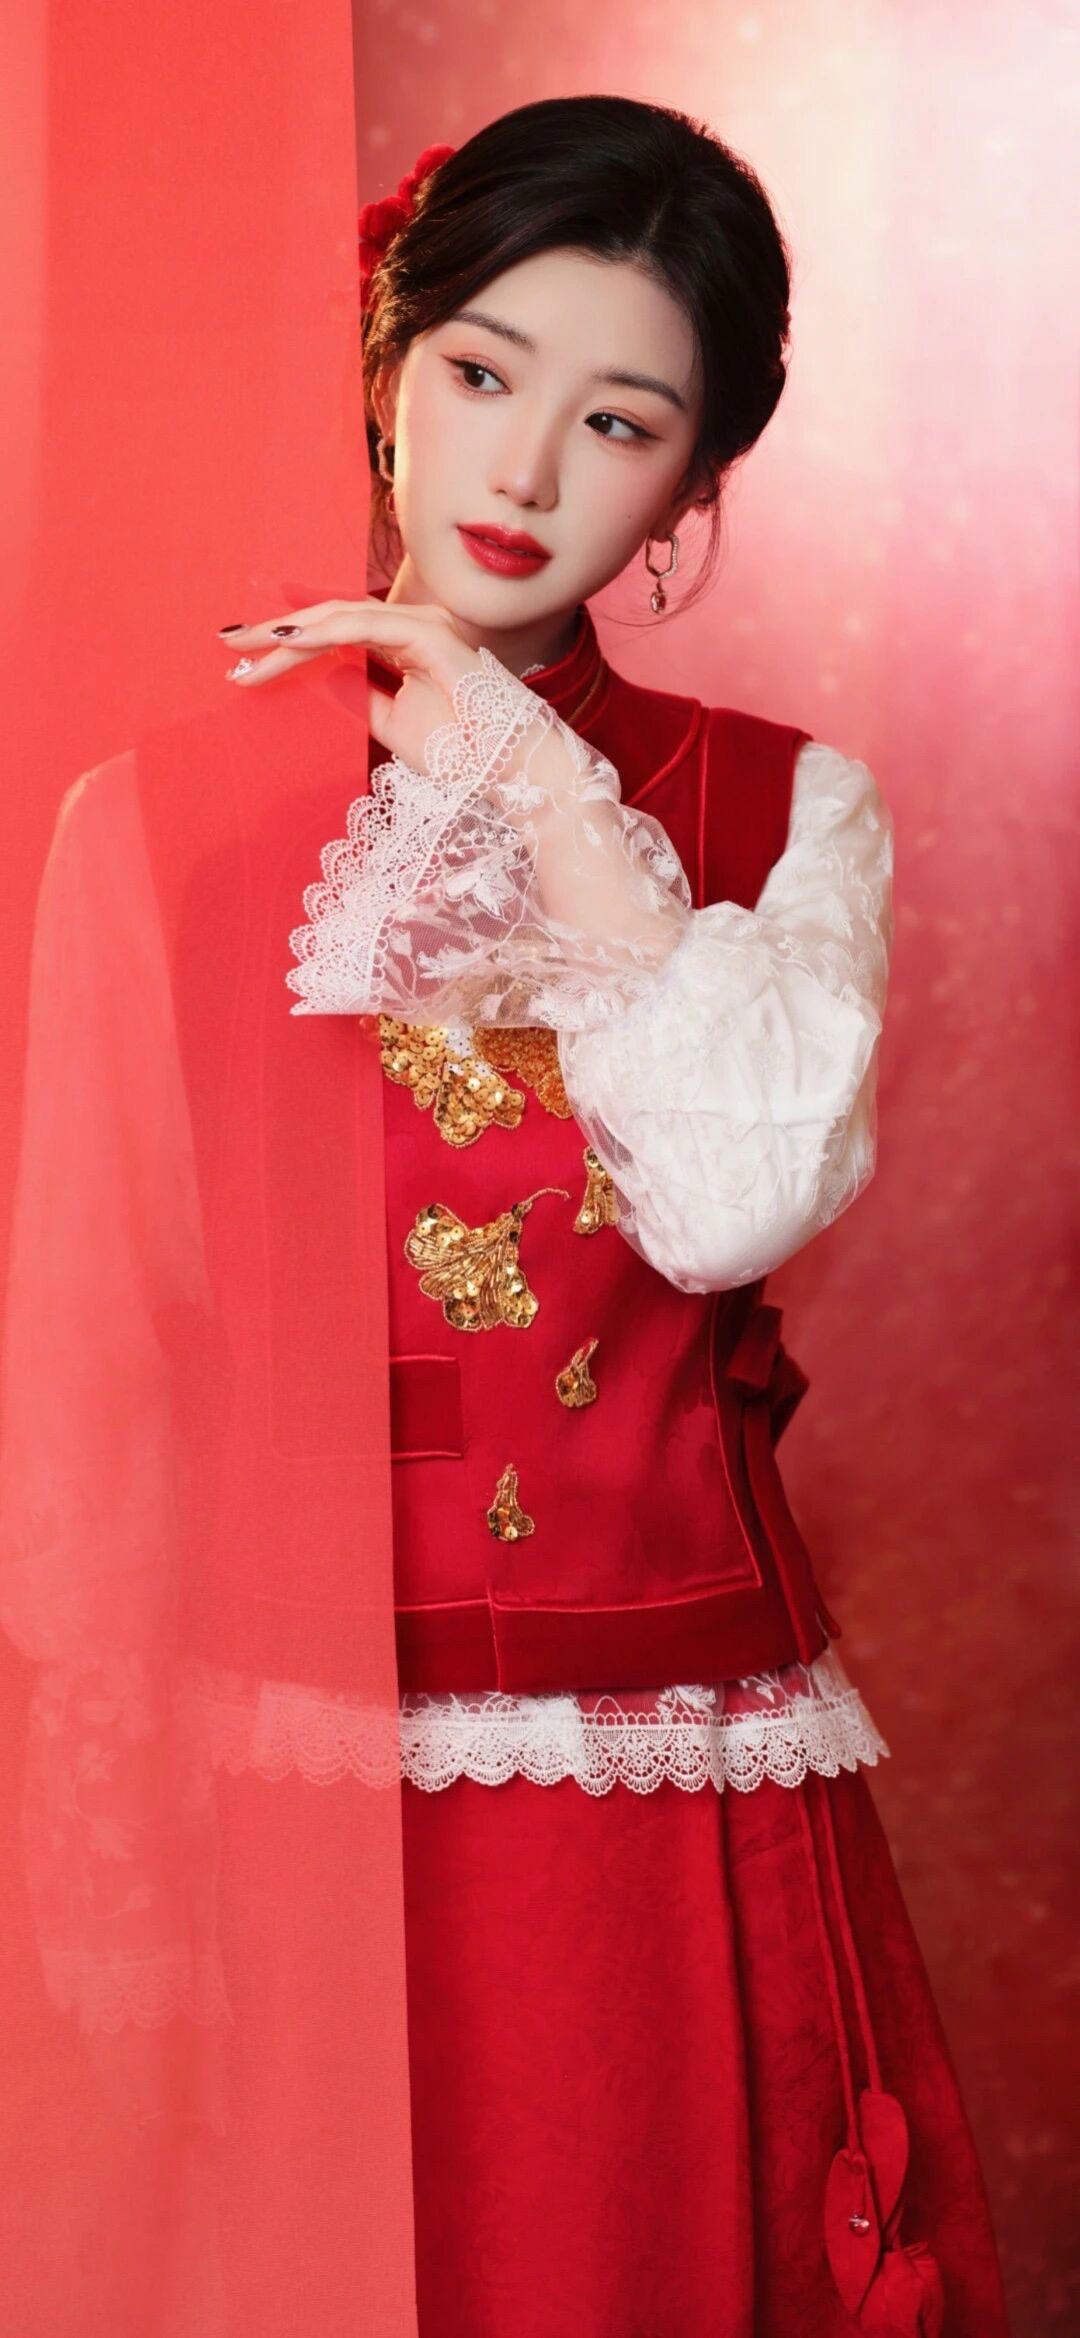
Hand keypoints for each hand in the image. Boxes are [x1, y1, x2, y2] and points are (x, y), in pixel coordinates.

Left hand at [220, 597, 490, 777]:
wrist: (512, 770)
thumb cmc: (465, 754)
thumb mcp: (394, 725)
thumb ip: (360, 698)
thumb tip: (321, 680)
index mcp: (408, 643)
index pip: (339, 635)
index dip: (291, 645)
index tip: (246, 661)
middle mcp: (413, 626)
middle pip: (332, 621)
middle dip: (278, 633)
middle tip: (230, 644)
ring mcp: (423, 625)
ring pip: (342, 618)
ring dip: (291, 634)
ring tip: (248, 648)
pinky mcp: (429, 634)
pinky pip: (365, 627)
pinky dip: (324, 633)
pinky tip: (288, 643)